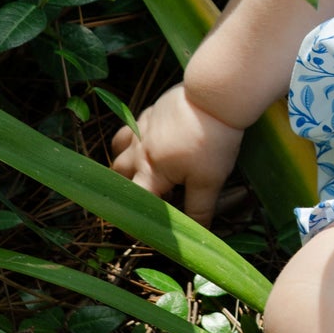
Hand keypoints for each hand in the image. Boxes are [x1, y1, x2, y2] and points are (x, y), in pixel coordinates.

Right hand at [110, 83, 243, 226]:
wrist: (215, 98)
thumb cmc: (213, 141)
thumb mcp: (210, 180)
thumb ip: (200, 209)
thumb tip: (200, 235)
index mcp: (151, 172)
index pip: (134, 202)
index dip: (133, 218)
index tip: (136, 229)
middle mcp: (139, 151)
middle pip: (119, 175)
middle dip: (124, 189)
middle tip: (139, 199)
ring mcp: (141, 128)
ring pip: (118, 149)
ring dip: (123, 162)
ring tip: (137, 171)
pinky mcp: (150, 112)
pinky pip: (130, 127)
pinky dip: (131, 139)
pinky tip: (145, 141)